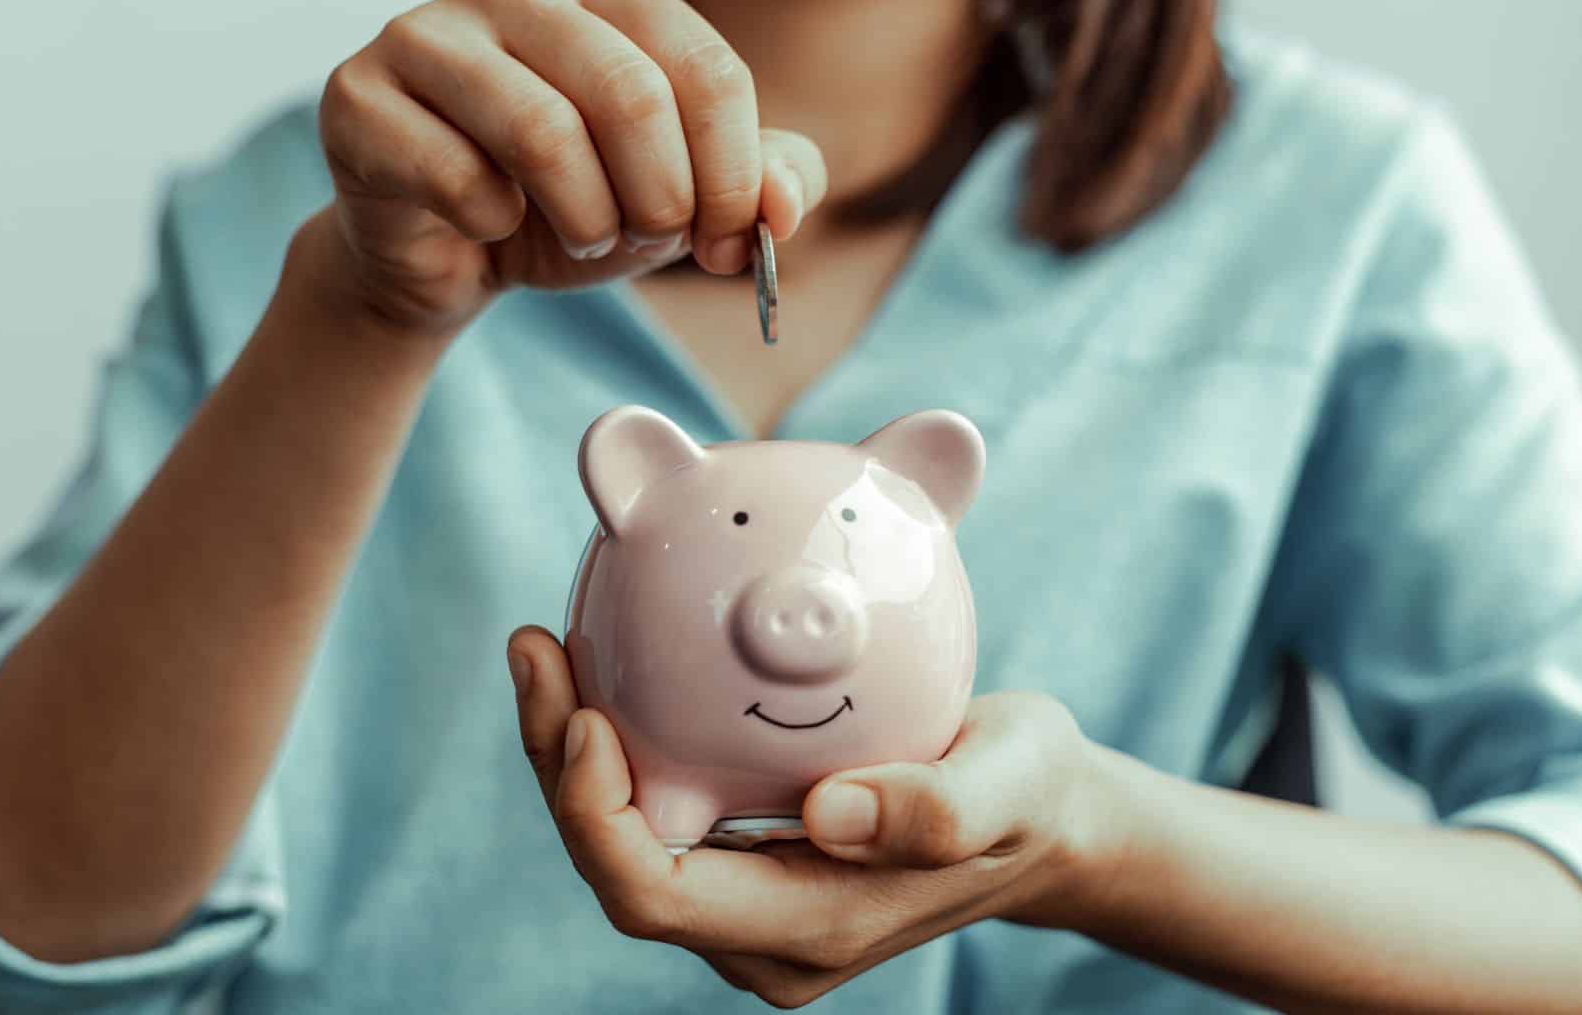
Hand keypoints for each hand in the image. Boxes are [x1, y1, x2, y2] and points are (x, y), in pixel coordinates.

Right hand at [311, 0, 826, 331]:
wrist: (449, 254)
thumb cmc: (573, 205)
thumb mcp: (685, 196)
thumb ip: (761, 184)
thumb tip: (782, 207)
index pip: (708, 72)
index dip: (732, 178)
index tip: (725, 241)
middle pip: (632, 96)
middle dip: (660, 199)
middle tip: (648, 239)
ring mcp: (424, 33)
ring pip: (544, 133)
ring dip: (585, 217)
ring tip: (582, 235)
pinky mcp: (359, 97)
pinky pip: (456, 176)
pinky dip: (493, 226)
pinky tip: (490, 225)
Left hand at [505, 626, 1121, 1008]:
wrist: (1043, 819)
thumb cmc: (1030, 796)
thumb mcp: (1014, 784)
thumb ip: (938, 810)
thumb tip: (825, 815)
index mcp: (810, 929)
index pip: (654, 896)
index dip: (594, 817)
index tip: (585, 715)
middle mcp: (762, 935)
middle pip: (617, 866)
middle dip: (557, 766)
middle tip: (538, 647)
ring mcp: (750, 905)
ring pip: (624, 838)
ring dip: (570, 751)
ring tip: (547, 646)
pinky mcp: (748, 864)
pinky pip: (656, 810)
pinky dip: (619, 744)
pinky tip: (607, 661)